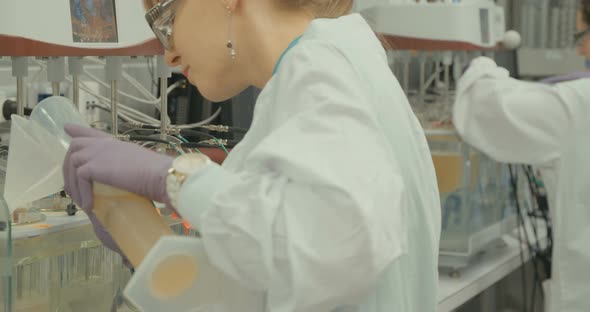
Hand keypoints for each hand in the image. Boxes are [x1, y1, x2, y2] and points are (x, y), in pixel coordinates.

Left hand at [63, 125, 172, 250]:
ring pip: (72, 164)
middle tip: (70, 185)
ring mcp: (97, 152)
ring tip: (81, 201)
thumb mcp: (140, 166)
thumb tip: (131, 181)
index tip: (68, 128)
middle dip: (69, 165)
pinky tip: (89, 205)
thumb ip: (129, 168)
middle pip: (76, 146)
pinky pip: (79, 179)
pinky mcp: (93, 166)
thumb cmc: (158, 174)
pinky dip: (82, 193)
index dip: (79, 130)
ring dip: (73, 184)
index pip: (93, 132)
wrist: (160, 176)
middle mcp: (104, 144)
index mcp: (116, 143)